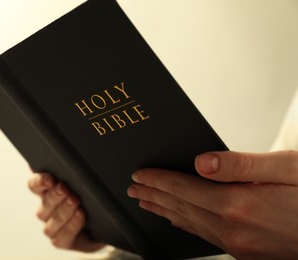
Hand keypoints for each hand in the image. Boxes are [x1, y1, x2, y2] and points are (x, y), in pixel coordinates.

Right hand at [28, 172, 104, 251]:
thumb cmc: (92, 198)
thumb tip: (69, 151)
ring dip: (63, 210)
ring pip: (51, 220)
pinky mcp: (62, 241)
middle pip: (44, 202)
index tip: (49, 178)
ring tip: (75, 201)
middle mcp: (47, 209)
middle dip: (54, 195)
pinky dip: (71, 225)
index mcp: (48, 191)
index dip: (39, 181)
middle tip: (64, 188)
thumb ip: (74, 169)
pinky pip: (62, 236)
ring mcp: (53, 226)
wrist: (105, 223)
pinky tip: (81, 215)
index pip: (35, 185)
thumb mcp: (86, 180)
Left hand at [127, 150, 297, 258]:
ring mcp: (238, 243)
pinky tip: (177, 221)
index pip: (183, 188)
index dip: (158, 179)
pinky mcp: (245, 251)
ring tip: (145, 202)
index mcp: (238, 203)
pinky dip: (185, 225)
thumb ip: (240, 165)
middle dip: (154, 194)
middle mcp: (233, 228)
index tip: (140, 173)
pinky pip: (204, 235)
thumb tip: (201, 162)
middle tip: (134, 187)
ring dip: (164, 210)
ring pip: (188, 223)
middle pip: (180, 207)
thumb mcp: (285, 168)